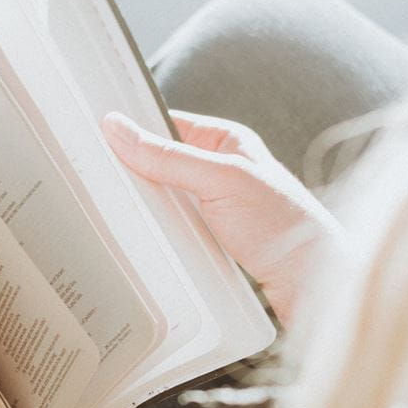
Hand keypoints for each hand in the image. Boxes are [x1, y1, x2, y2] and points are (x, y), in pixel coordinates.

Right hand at [101, 110, 344, 323]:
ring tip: (109, 209)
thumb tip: (118, 128)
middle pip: (160, 164)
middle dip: (132, 172)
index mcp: (226, 140)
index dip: (133, 129)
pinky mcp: (213, 239)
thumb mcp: (219, 180)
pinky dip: (157, 233)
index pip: (166, 124)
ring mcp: (216, 205)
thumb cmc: (282, 224)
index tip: (95, 137)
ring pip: (164, 199)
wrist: (314, 283)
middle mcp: (220, 169)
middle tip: (93, 177)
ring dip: (143, 208)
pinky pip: (173, 229)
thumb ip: (168, 155)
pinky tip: (139, 240)